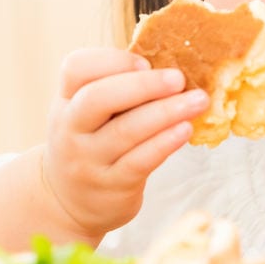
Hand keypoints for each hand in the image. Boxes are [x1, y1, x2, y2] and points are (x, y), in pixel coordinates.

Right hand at [43, 48, 210, 237]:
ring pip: (125, 131)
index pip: (76, 69)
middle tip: (178, 78)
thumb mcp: (87, 115)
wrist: (71, 203)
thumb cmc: (91, 145)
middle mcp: (69, 129)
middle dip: (142, 85)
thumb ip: (115, 90)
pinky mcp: (111, 186)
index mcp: (66, 101)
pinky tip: (185, 129)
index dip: (111, 60)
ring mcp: (87, 160)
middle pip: (97, 98)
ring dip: (166, 112)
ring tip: (198, 101)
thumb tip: (170, 66)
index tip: (145, 62)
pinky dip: (164, 142)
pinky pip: (140, 161)